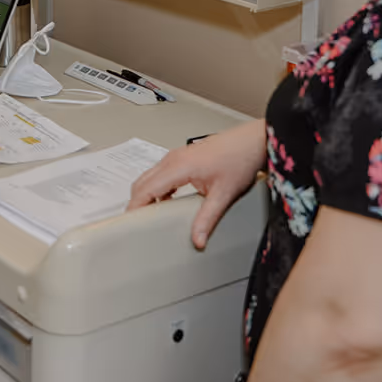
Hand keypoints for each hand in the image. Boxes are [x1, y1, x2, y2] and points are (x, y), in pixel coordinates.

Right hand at [128, 119, 265, 249]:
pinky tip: (166, 201)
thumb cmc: (240, 159)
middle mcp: (173, 158)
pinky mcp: (182, 157)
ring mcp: (176, 156)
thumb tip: (197, 239)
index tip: (130, 222)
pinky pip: (160, 173)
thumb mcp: (224, 194)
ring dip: (146, 194)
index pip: (146, 189)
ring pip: (149, 176)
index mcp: (178, 166)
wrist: (251, 141)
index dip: (135, 206)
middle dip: (136, 202)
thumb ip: (207, 219)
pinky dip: (156, 188)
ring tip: (151, 215)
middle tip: (139, 223)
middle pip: (142, 182)